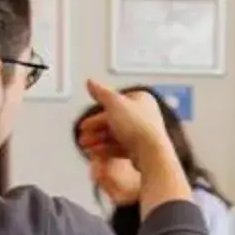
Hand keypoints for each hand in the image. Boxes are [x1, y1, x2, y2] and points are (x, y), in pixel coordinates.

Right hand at [81, 81, 187, 208]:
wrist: (151, 152)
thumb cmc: (137, 125)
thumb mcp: (114, 103)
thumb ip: (101, 93)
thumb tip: (91, 82)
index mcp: (142, 100)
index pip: (116, 103)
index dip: (98, 112)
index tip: (86, 121)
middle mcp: (144, 115)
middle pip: (115, 120)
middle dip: (96, 129)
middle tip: (83, 135)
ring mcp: (144, 133)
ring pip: (116, 135)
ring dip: (98, 139)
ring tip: (85, 146)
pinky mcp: (142, 149)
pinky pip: (121, 147)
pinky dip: (107, 149)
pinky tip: (95, 152)